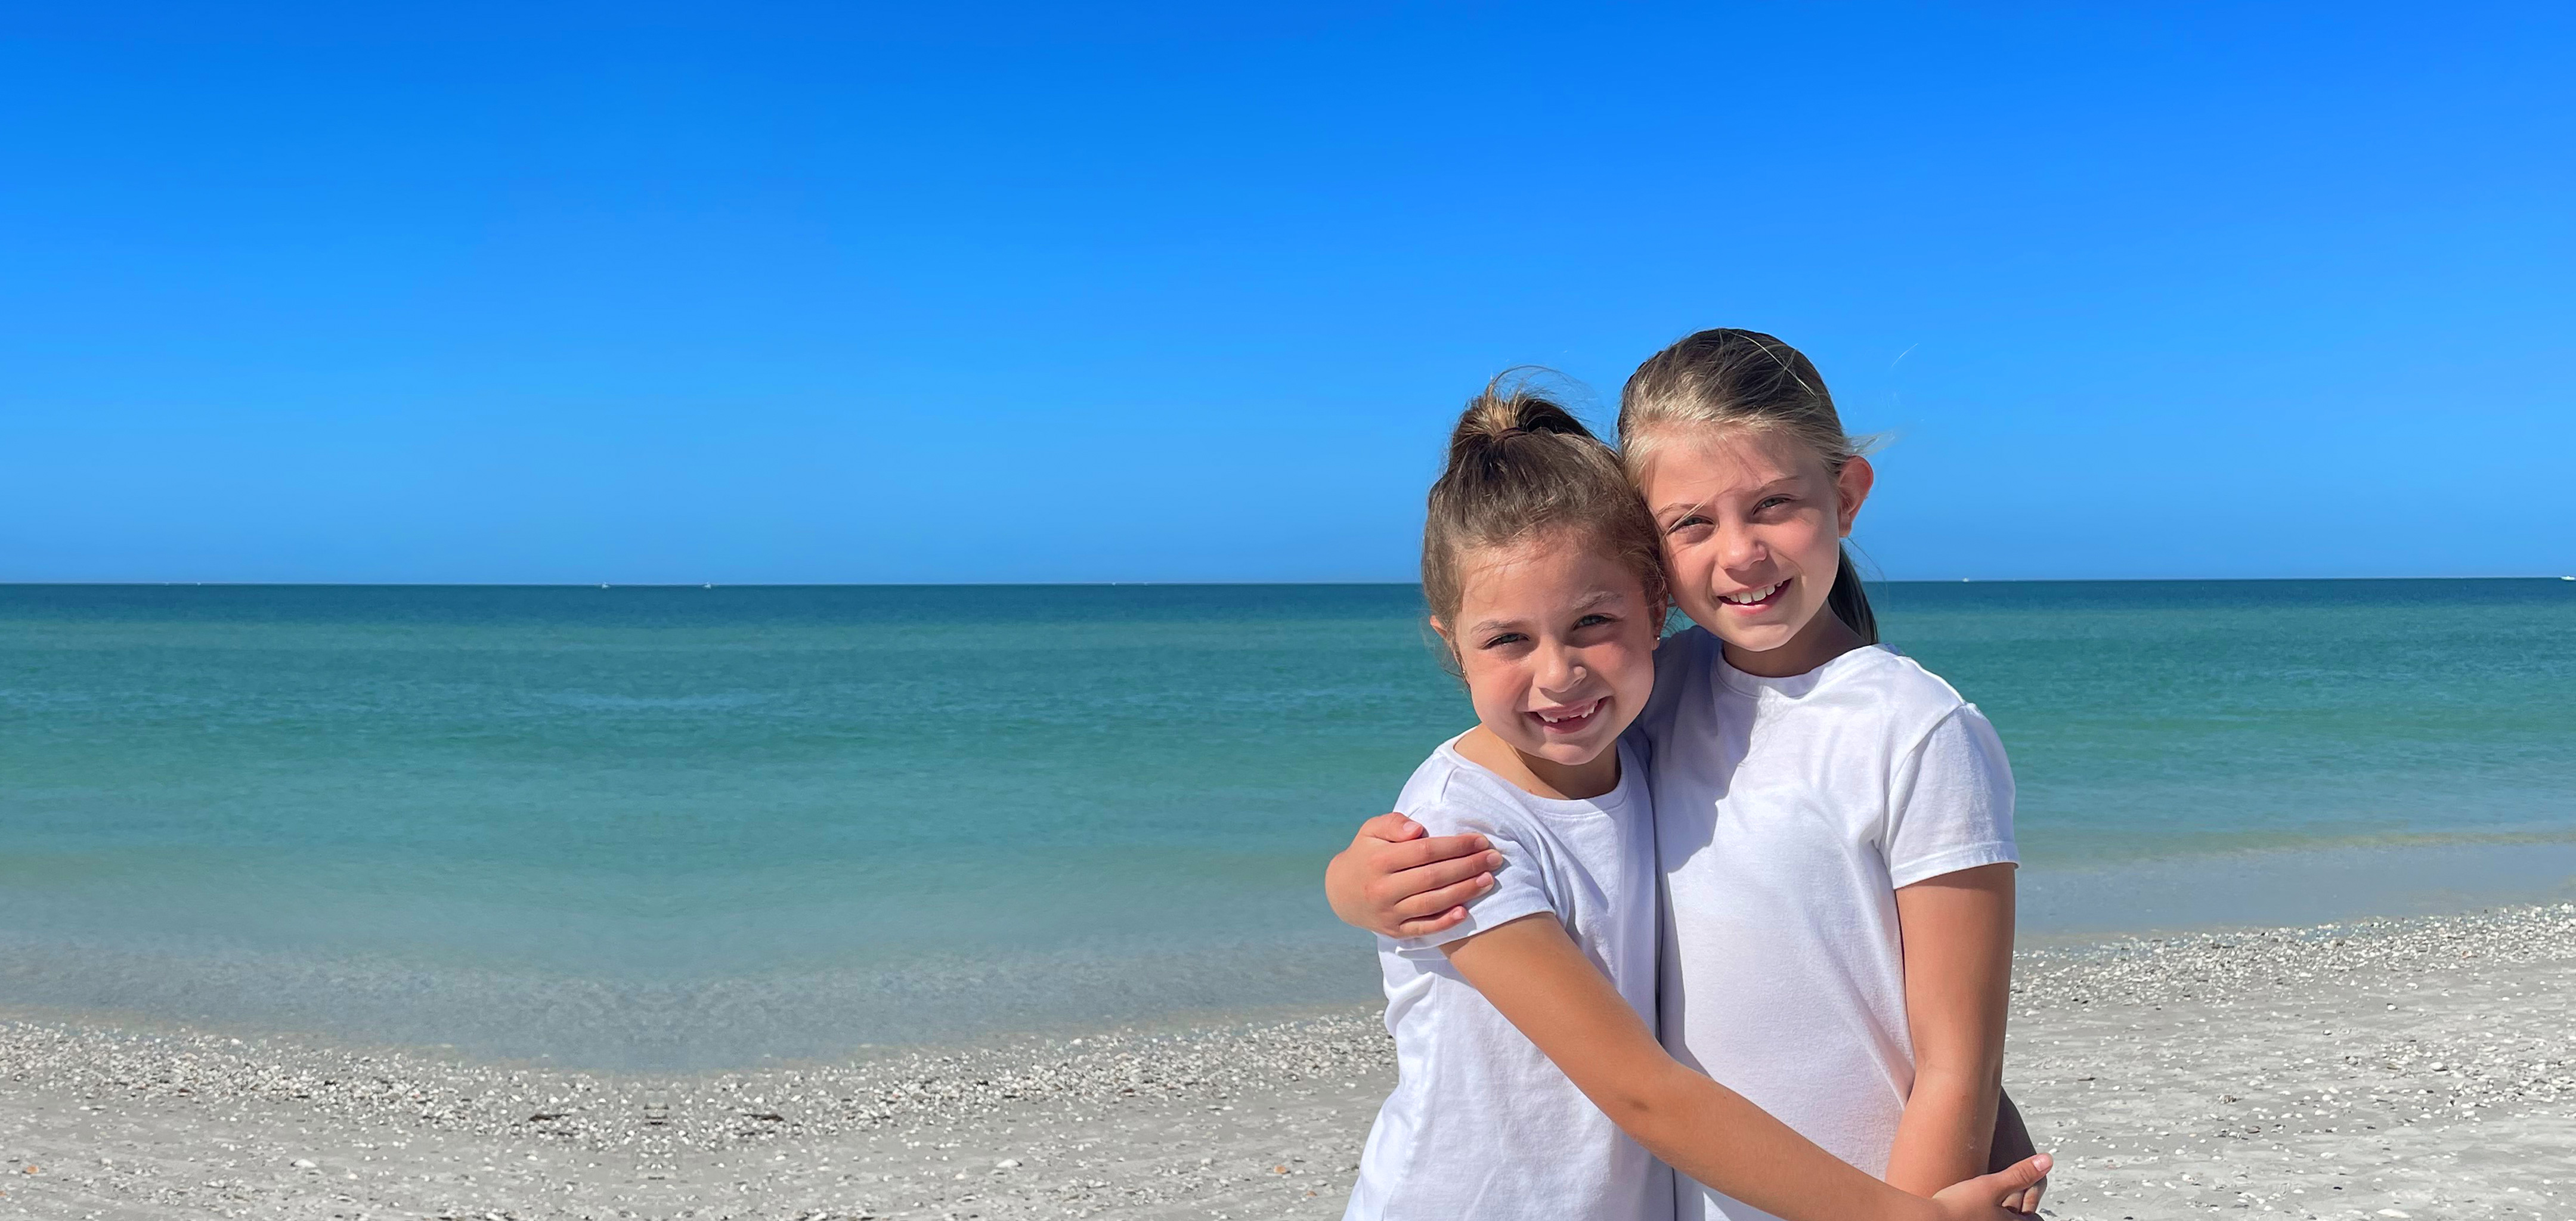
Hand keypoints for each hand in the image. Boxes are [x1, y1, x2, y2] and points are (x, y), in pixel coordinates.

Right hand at [1322, 812, 1500, 938]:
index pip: (1425, 851)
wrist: (1342, 893)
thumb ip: (1393, 824)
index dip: (1455, 845)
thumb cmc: (1366, 853)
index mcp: (1379, 860)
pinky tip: (1465, 912)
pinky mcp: (1394, 931)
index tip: (1480, 840)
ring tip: (1488, 880)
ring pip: (1431, 903)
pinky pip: (1423, 928)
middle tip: (1494, 859)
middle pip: (1433, 877)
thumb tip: (1417, 829)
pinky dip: (1444, 922)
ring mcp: (1388, 913)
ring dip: (1463, 892)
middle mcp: (1382, 888)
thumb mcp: (1370, 830)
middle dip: (1468, 867)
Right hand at [1929, 1153, 2049, 1220]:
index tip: (2023, 1188)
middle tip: (2008, 1191)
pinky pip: (1983, 1218)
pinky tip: (1972, 1203)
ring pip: (1998, 1218)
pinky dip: (1984, 1212)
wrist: (1925, 1220)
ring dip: (1999, 1209)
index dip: (2030, 1203)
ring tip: (1990, 1196)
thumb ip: (2020, 1174)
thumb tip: (2047, 1161)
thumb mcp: (1992, 1185)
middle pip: (2017, 1219)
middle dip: (2015, 1205)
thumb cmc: (1960, 1206)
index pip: (2034, 1219)